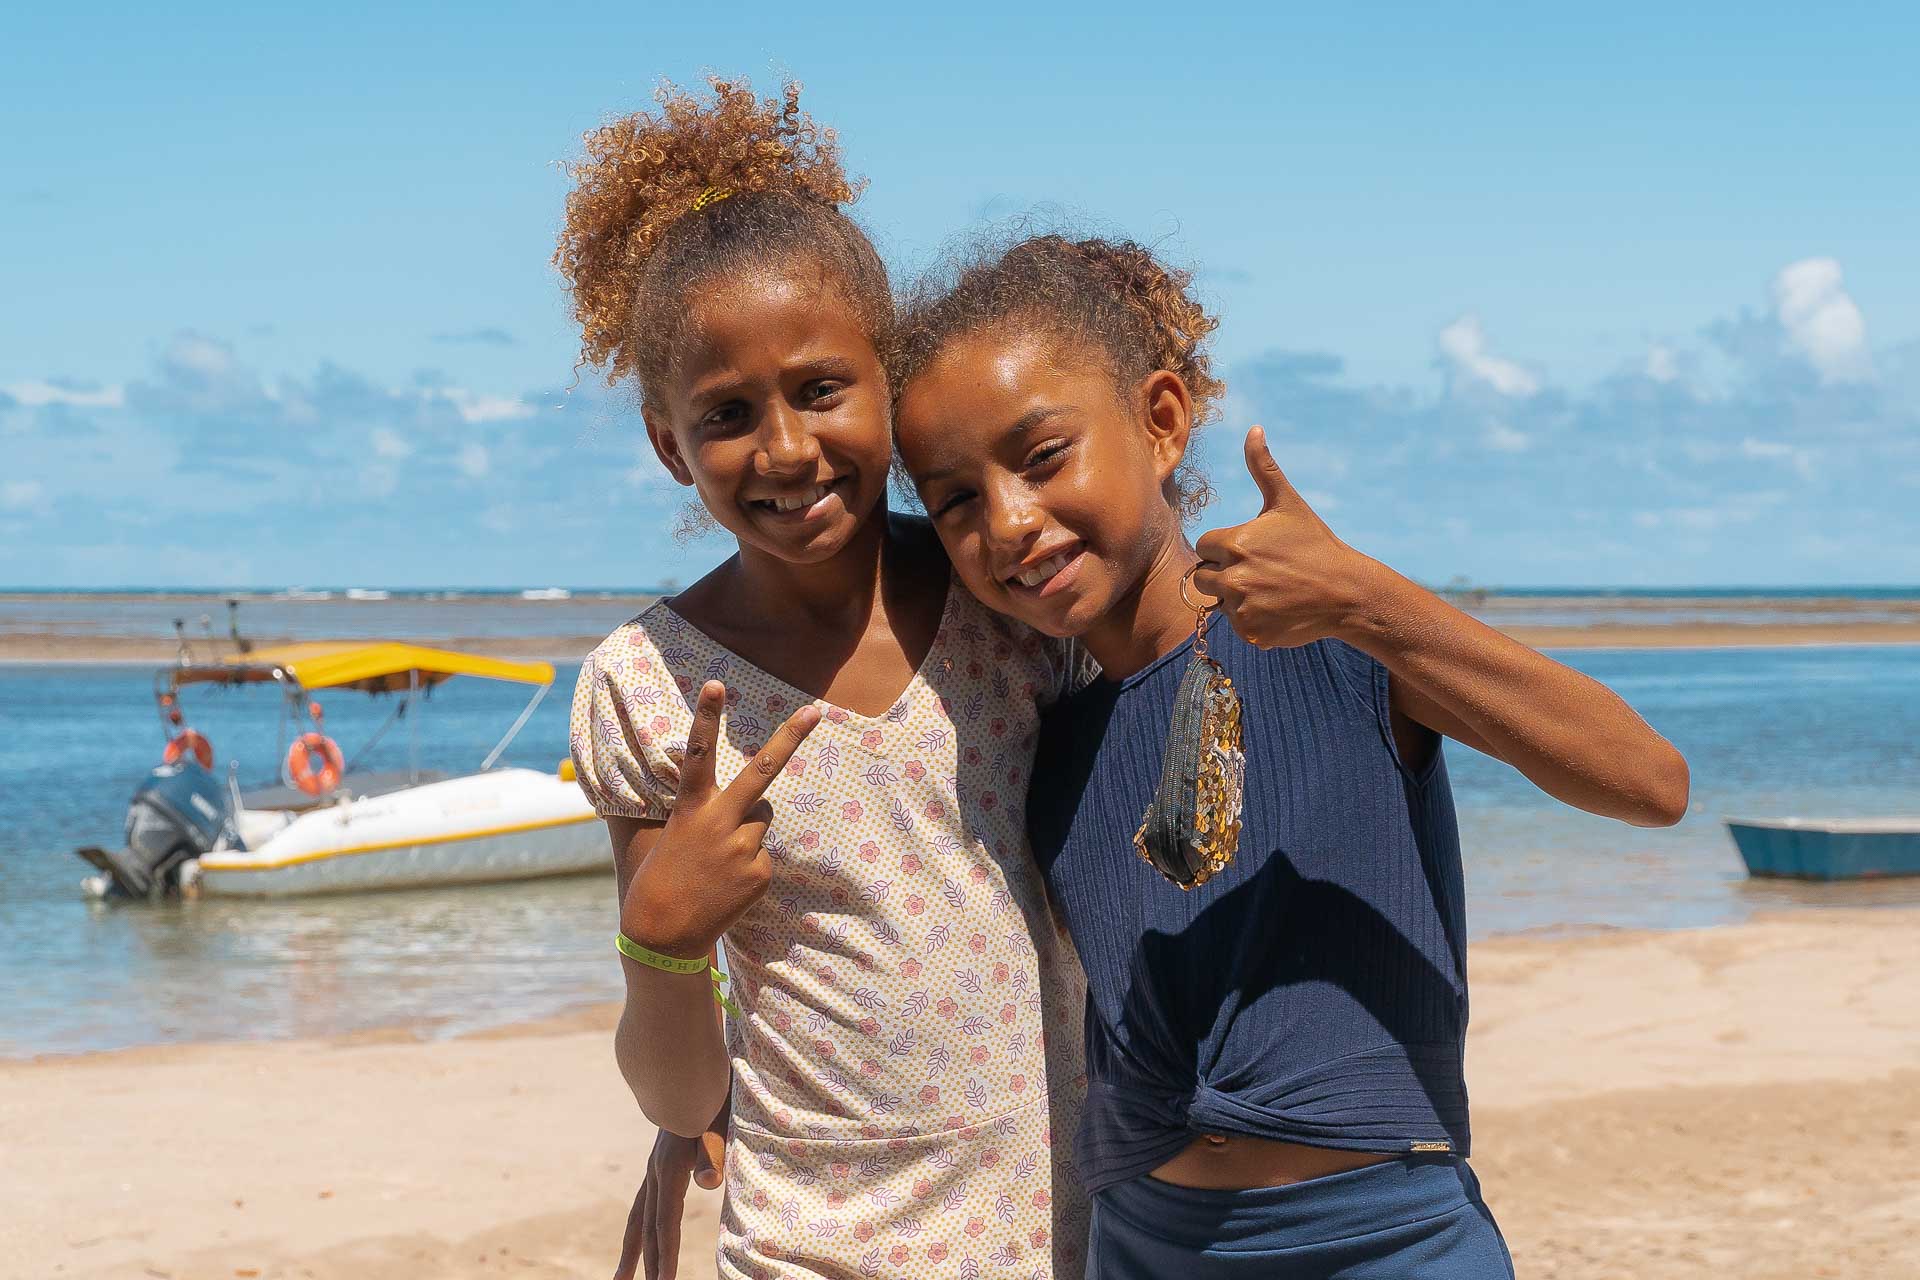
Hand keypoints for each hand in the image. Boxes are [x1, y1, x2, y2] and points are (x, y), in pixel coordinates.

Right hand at [613, 1112, 727, 1279]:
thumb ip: (712, 1152)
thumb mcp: (717, 1122)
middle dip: (646, 1264)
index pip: (666, 1224)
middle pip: (647, 1228)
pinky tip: (644, 1235)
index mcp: (669, 1170)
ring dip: (633, 1251)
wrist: (687, 1070)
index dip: (667, 1256)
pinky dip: (642, 1227)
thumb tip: (710, 1182)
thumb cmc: (710, 1097)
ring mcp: (654, 1167)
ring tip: (622, 1278)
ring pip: (639, 1218)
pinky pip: (645, 1204)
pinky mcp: (659, 1163)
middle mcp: (655, 1172)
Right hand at [621, 681, 819, 957]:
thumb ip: (708, 814)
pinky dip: (749, 864)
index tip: (716, 684)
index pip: (698, 753)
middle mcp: (720, 822)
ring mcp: (744, 848)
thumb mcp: (674, 835)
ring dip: (748, 830)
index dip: (706, 717)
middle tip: (815, 710)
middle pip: (763, 772)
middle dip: (790, 738)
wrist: (663, 934)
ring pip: (762, 819)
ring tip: (718, 860)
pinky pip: (763, 854)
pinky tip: (726, 885)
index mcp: (691, 809)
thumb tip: (750, 806)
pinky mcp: (760, 873)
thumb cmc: (662, 879)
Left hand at [1192, 426, 1376, 648]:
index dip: (1224, 547)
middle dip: (1224, 572)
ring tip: (1270, 588)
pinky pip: (1237, 625)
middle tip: (1261, 570)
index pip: (1205, 546)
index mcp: (1233, 544)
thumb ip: (1263, 468)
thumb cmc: (1315, 544)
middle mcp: (1232, 578)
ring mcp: (1240, 609)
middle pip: (1202, 577)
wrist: (1346, 592)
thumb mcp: (1288, 504)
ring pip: (1219, 601)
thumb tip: (1253, 429)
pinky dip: (1252, 619)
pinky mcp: (1250, 633)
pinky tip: (1277, 608)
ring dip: (1237, 596)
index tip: (1253, 549)